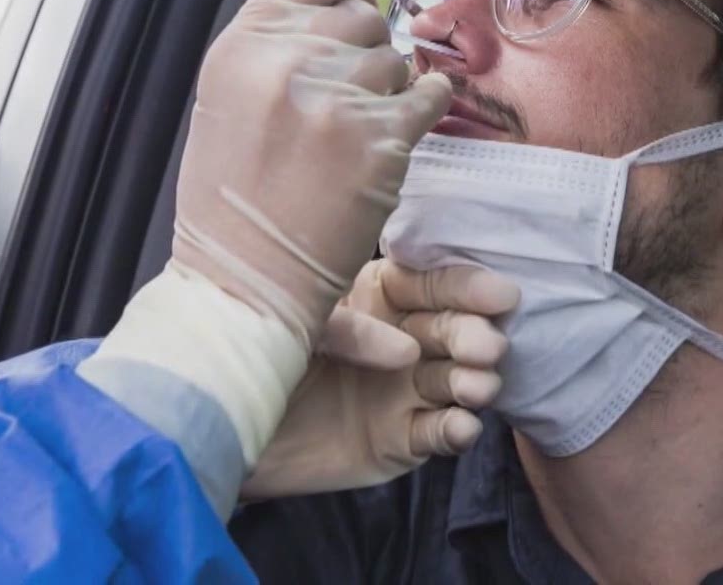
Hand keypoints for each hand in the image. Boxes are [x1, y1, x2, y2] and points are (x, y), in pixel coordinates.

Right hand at [171, 0, 451, 342]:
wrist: (246, 279)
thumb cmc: (232, 201)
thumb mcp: (228, 100)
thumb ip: (273, 49)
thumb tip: (337, 11)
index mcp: (241, 46)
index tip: (356, 0)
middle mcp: (287, 61)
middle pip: (361, 17)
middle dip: (365, 50)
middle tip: (353, 93)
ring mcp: (337, 99)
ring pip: (395, 60)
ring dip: (390, 88)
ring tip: (362, 127)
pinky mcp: (382, 139)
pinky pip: (429, 95)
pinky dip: (428, 104)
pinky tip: (409, 122)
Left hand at [240, 260, 520, 499]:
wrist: (221, 426)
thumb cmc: (254, 351)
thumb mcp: (294, 320)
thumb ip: (350, 330)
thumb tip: (405, 350)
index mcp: (380, 294)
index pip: (433, 284)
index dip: (468, 289)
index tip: (500, 295)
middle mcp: (402, 338)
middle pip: (451, 331)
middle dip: (473, 337)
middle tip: (486, 349)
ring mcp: (405, 390)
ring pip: (453, 381)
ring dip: (472, 383)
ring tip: (476, 388)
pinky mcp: (401, 438)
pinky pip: (437, 432)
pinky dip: (455, 430)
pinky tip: (462, 427)